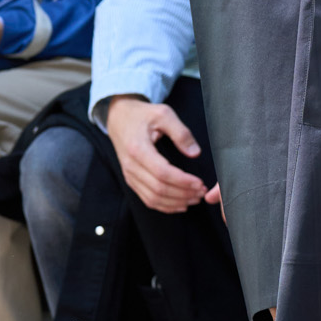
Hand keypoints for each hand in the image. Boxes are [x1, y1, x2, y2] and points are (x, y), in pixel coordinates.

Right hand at [105, 96, 209, 211]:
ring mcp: (129, 175)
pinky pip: (147, 199)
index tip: (200, 183)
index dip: (183, 181)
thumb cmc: (142, 115)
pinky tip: (180, 204)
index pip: (162, 173)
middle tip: (202, 192)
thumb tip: (195, 153)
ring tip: (195, 198)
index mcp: (138, 149)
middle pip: (159, 189)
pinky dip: (165, 206)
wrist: (118, 118)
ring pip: (153, 198)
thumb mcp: (163, 114)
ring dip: (176, 202)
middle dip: (183, 194)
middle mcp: (131, 166)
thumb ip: (181, 133)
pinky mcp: (131, 180)